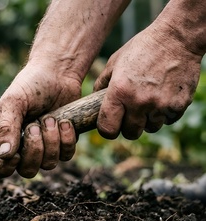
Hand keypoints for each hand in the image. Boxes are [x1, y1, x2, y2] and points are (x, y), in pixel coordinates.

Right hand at [0, 61, 80, 178]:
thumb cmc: (30, 85)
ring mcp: (44, 148)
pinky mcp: (63, 144)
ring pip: (48, 165)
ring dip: (51, 141)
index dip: (5, 169)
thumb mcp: (13, 102)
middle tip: (35, 125)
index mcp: (3, 139)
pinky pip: (66, 156)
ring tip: (51, 118)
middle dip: (34, 149)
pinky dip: (67, 139)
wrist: (58, 73)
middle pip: (26, 170)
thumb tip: (3, 155)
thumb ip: (7, 127)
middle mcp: (22, 148)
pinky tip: (64, 121)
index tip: (15, 155)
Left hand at [94, 23, 202, 139]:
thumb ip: (101, 84)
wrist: (177, 38)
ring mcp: (160, 105)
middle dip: (128, 127)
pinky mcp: (179, 105)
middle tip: (130, 114)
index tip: (110, 125)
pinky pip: (168, 120)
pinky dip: (165, 113)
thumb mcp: (115, 62)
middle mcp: (139, 101)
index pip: (107, 129)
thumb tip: (92, 101)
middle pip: (130, 133)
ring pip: (150, 128)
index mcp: (119, 92)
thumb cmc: (142, 48)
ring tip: (148, 101)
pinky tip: (163, 96)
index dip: (107, 130)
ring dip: (148, 120)